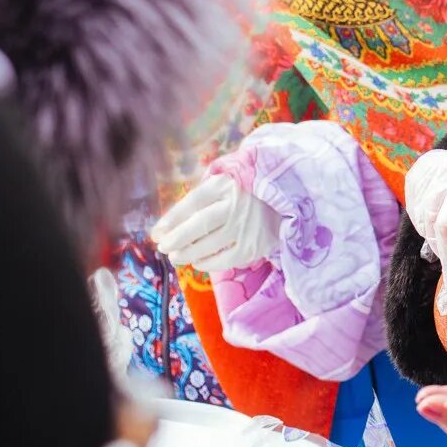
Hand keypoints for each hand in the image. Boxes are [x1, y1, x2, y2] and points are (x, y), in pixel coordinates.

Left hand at [150, 173, 282, 273]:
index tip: (156, 233)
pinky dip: (208, 263)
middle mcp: (237, 204)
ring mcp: (247, 225)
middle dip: (176, 238)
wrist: (290, 196)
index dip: (172, 219)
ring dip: (188, 253)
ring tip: (175, 257)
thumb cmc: (249, 190)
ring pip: (210, 244)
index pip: (193, 202)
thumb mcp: (225, 183)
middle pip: (199, 224)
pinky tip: (198, 262)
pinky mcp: (256, 244)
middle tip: (163, 247)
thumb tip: (165, 226)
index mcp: (227, 184)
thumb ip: (200, 199)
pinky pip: (226, 259)